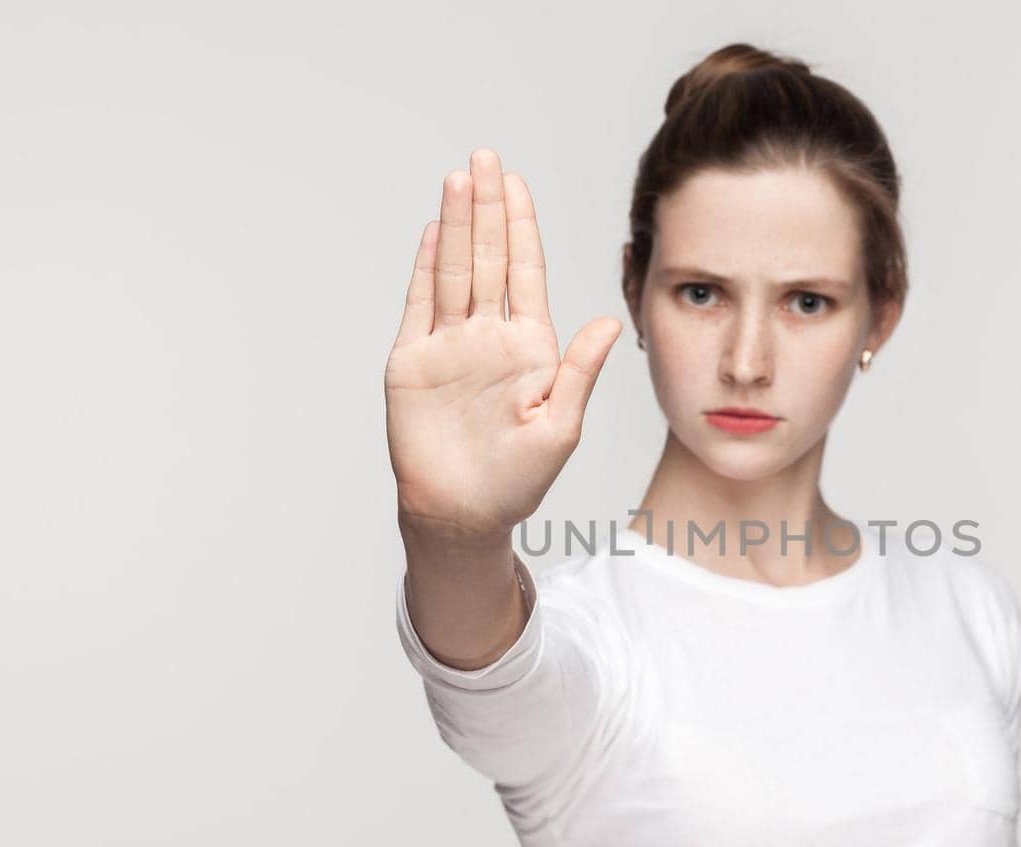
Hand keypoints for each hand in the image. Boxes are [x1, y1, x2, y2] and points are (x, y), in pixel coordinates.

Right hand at [384, 147, 620, 538]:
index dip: (521, 227)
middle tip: (485, 157)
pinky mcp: (413, 362)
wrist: (462, 515)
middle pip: (488, 259)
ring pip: (455, 272)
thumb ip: (579, 371)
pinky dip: (426, 267)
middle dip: (487, 208)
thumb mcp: (561, 428)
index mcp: (530, 347)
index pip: (526, 273)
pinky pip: (420, 305)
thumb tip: (607, 320)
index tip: (517, 183)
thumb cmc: (517, 481)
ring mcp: (450, 346)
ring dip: (456, 226)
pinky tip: (433, 231)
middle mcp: (489, 337)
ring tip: (458, 179)